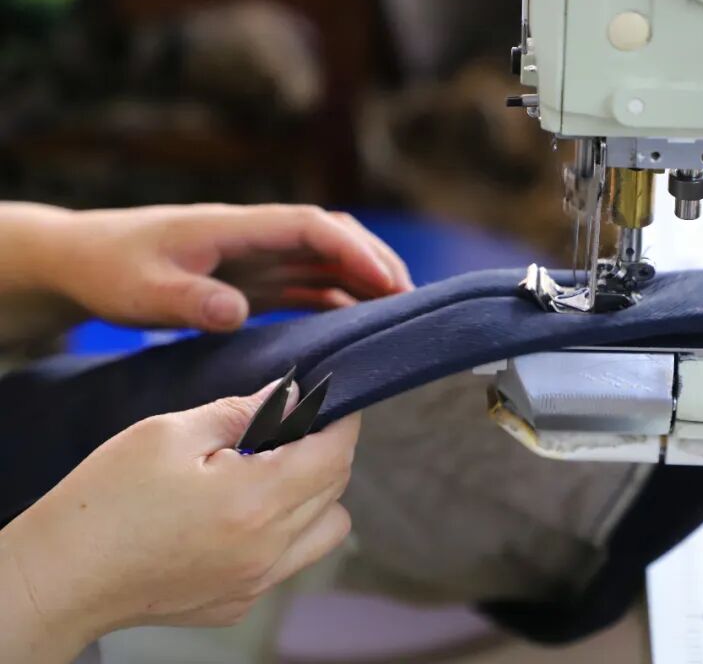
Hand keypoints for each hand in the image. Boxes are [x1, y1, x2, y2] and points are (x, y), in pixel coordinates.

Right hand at [0, 381, 360, 660]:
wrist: (61, 576)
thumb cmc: (106, 500)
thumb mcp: (169, 434)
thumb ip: (242, 412)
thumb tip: (290, 397)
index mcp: (256, 501)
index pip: (336, 455)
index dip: (342, 421)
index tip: (333, 402)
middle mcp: (267, 549)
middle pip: (336, 491)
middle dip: (327, 452)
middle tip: (293, 429)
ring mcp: (256, 582)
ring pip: (326, 531)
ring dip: (316, 496)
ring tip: (269, 474)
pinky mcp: (239, 603)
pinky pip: (290, 560)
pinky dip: (285, 532)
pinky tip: (241, 514)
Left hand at [40, 203, 411, 331]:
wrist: (85, 260)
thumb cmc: (111, 268)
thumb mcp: (141, 289)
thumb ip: (188, 300)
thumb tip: (236, 312)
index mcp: (235, 227)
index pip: (310, 226)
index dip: (353, 250)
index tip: (386, 280)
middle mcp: (256, 237)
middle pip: (332, 236)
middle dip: (375, 262)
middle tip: (410, 300)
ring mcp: (258, 257)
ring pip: (327, 260)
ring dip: (364, 280)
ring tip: (399, 313)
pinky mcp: (254, 279)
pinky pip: (308, 283)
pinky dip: (339, 298)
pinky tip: (358, 323)